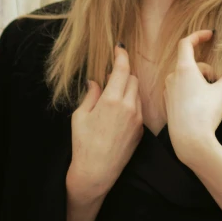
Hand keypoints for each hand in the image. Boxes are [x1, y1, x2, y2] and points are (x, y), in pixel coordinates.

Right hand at [67, 44, 142, 201]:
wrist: (96, 172)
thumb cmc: (83, 143)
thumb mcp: (80, 115)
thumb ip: (91, 94)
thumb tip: (95, 82)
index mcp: (112, 100)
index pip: (122, 69)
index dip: (121, 56)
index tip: (119, 48)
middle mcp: (129, 107)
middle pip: (132, 78)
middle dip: (123, 74)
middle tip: (109, 78)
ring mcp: (137, 119)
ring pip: (137, 93)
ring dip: (127, 89)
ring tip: (112, 96)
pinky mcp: (141, 130)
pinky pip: (139, 108)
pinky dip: (131, 103)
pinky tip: (118, 112)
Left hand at [163, 30, 221, 164]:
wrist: (190, 141)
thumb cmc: (204, 114)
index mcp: (184, 69)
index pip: (186, 43)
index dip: (198, 36)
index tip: (210, 35)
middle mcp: (172, 77)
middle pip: (191, 64)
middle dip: (207, 70)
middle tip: (217, 85)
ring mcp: (168, 90)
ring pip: (186, 77)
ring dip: (199, 81)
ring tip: (209, 97)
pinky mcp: (168, 102)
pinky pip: (180, 88)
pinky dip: (191, 90)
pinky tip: (199, 106)